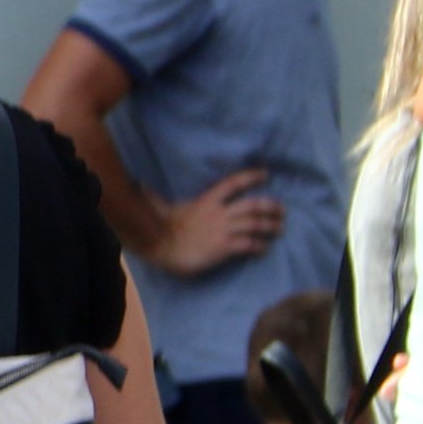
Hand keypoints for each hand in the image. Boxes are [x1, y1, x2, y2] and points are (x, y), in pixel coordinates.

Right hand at [143, 169, 282, 274]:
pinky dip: (259, 246)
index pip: (234, 183)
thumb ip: (161, 197)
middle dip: (271, 206)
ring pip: (255, 224)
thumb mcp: (165, 207)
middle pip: (253, 205)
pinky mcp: (222, 247)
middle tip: (282, 210)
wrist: (160, 246)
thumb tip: (140, 185)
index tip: (266, 174)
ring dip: (271, 227)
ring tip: (279, 230)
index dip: (251, 177)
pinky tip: (264, 249)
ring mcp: (222, 230)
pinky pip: (247, 244)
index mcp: (208, 200)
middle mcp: (219, 212)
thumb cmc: (161, 229)